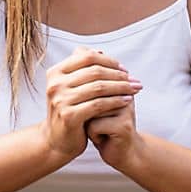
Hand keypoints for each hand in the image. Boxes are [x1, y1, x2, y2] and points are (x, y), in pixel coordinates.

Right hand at [41, 47, 140, 162]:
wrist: (57, 141)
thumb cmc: (69, 111)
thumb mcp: (72, 87)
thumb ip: (83, 69)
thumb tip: (99, 50)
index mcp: (56, 72)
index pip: (87, 57)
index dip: (109, 61)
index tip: (124, 69)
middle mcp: (55, 84)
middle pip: (95, 71)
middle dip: (119, 75)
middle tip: (134, 80)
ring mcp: (61, 100)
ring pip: (99, 87)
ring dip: (121, 87)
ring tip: (135, 89)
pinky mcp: (69, 116)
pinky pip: (99, 104)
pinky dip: (115, 101)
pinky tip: (127, 101)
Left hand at [86, 90, 140, 171]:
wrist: (123, 153)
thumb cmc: (105, 129)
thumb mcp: (96, 108)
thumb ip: (90, 94)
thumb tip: (77, 84)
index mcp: (119, 86)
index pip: (91, 86)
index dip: (87, 102)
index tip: (97, 113)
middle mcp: (126, 94)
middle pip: (90, 98)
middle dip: (88, 113)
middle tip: (99, 123)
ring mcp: (126, 110)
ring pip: (91, 111)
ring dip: (90, 124)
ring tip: (102, 130)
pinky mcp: (123, 125)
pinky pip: (94, 126)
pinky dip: (93, 135)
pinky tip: (104, 138)